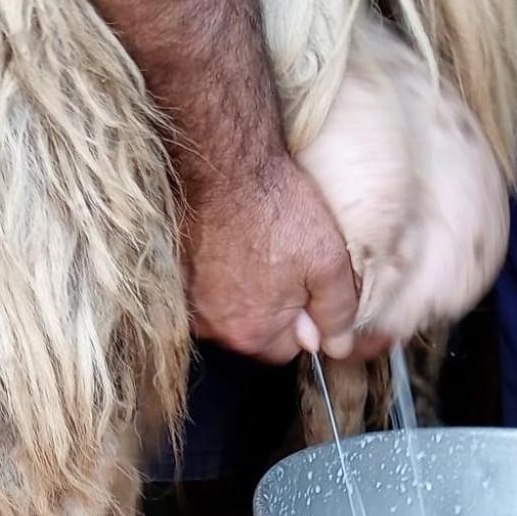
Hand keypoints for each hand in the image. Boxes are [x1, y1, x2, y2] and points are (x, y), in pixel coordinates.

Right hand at [182, 154, 360, 363]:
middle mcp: (213, 327)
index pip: (290, 349)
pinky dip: (224, 273)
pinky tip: (238, 242)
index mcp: (252, 334)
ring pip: (232, 310)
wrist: (225, 166)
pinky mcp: (177, 275)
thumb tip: (338, 346)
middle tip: (288, 261)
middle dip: (276, 307)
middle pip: (257, 332)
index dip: (307, 317)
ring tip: (262, 248)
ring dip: (248, 290)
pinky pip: (209, 289)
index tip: (311, 285)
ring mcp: (190, 301)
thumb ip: (337, 312)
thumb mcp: (329, 263)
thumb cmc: (277, 211)